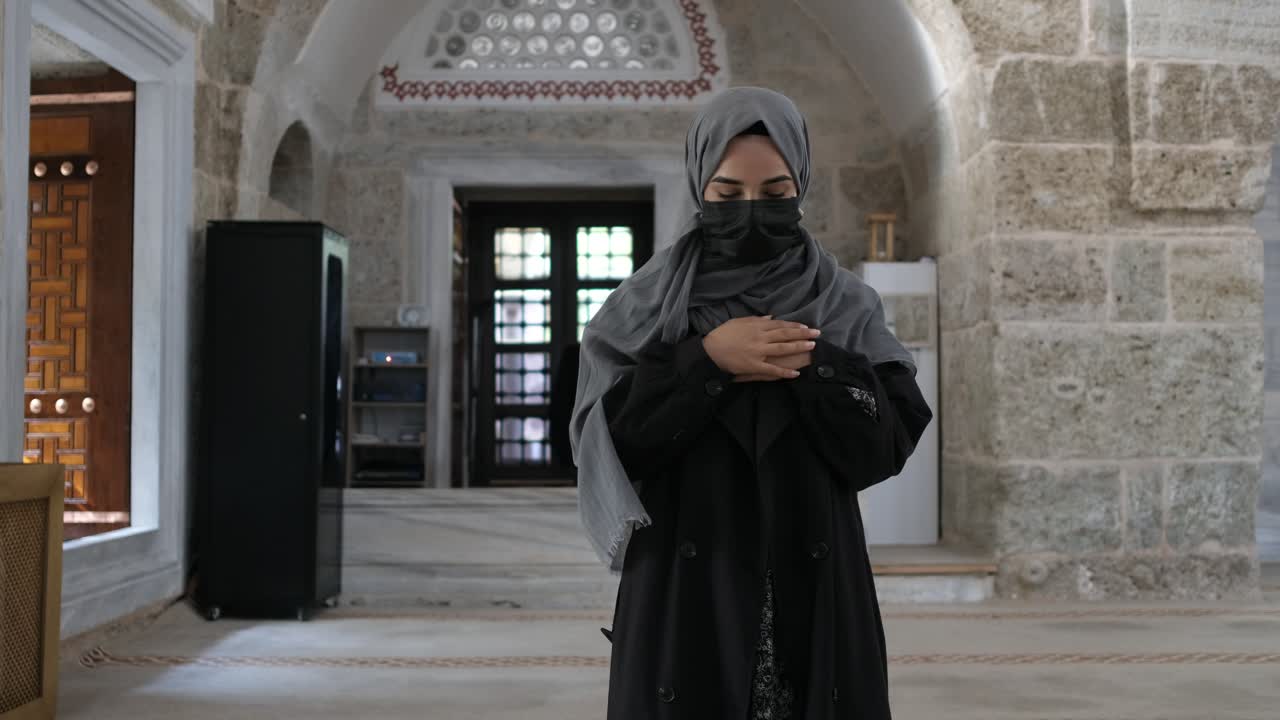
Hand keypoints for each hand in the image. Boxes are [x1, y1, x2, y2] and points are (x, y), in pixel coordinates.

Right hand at [702, 315, 819, 380]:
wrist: (710, 350)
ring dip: (798, 346)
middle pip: (785, 334)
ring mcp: (758, 352)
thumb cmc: (723, 334)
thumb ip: (756, 319)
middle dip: (802, 333)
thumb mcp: (739, 321)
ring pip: (782, 349)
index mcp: (756, 326)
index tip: (806, 326)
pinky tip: (795, 374)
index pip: (780, 324)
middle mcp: (760, 337)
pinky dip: (784, 372)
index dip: (794, 325)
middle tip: (817, 333)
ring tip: (811, 346)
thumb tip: (771, 317)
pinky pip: (772, 370)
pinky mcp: (754, 366)